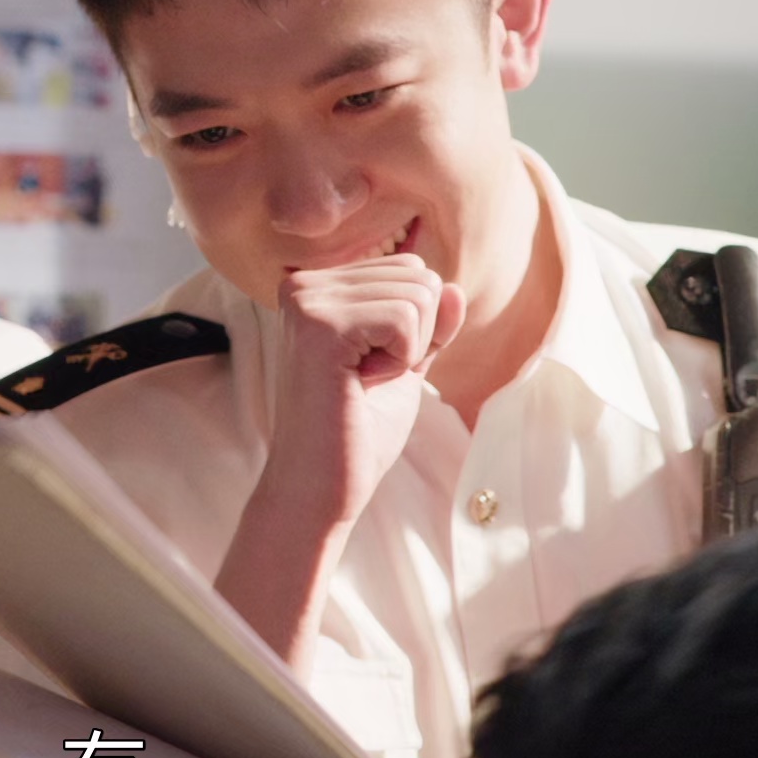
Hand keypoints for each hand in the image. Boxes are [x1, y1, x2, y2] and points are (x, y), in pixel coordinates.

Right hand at [219, 257, 463, 660]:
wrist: (320, 488)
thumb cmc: (358, 433)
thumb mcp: (404, 368)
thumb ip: (429, 327)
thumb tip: (453, 287)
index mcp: (319, 287)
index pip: (410, 269)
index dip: (416, 328)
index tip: (371, 369)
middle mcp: (305, 284)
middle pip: (418, 275)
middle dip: (416, 335)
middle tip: (369, 379)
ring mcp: (308, 301)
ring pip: (416, 294)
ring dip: (406, 351)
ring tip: (361, 383)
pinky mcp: (320, 326)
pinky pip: (405, 318)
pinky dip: (401, 360)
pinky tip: (360, 385)